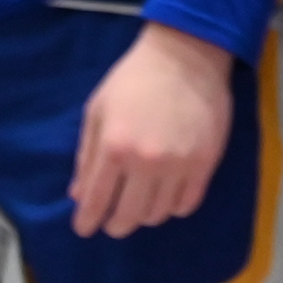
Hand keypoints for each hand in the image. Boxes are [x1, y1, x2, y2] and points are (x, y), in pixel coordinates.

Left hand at [71, 22, 234, 238]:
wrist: (186, 54)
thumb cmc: (134, 78)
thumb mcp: (98, 108)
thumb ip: (87, 154)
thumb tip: (78, 195)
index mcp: (114, 146)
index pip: (96, 200)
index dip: (87, 221)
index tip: (84, 228)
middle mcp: (145, 161)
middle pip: (127, 217)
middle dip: (115, 226)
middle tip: (113, 223)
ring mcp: (178, 165)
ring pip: (157, 215)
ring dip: (144, 214)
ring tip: (141, 202)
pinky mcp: (205, 163)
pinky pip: (186, 205)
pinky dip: (173, 207)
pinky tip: (167, 196)